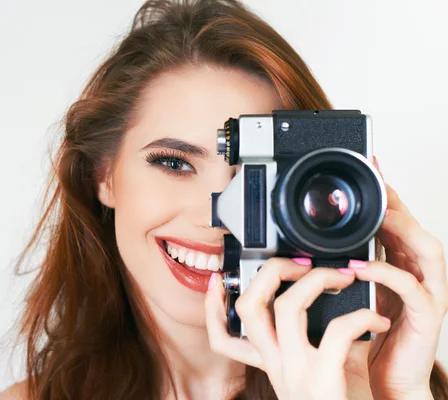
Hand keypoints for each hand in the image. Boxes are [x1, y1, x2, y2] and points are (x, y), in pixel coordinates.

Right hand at [205, 258, 390, 399]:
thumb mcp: (317, 370)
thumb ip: (311, 338)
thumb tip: (327, 295)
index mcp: (271, 365)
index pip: (222, 339)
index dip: (211, 308)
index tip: (217, 281)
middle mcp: (276, 367)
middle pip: (249, 306)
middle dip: (271, 271)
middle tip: (300, 263)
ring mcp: (295, 372)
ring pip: (285, 307)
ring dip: (316, 280)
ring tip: (342, 278)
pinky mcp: (324, 379)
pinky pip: (336, 330)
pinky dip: (360, 316)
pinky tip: (374, 318)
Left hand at [346, 158, 447, 398]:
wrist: (384, 383)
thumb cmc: (369, 338)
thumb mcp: (353, 294)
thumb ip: (345, 267)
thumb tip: (318, 243)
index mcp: (399, 267)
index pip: (396, 223)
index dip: (386, 194)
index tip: (371, 165)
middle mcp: (416, 276)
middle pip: (415, 229)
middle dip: (398, 201)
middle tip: (378, 178)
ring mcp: (425, 294)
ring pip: (425, 250)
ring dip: (402, 229)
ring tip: (379, 212)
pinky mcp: (425, 317)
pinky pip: (412, 288)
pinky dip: (388, 272)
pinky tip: (364, 264)